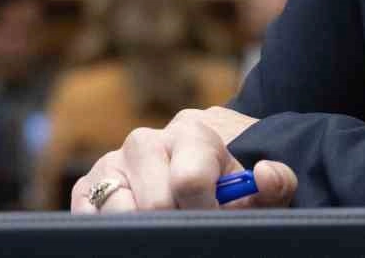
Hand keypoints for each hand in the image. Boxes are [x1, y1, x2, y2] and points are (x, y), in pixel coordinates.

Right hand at [71, 107, 296, 213]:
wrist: (198, 169)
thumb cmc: (229, 184)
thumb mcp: (261, 184)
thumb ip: (276, 182)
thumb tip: (264, 175)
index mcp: (189, 134)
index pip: (189, 181)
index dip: (205, 212)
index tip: (215, 220)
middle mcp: (145, 142)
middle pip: (153, 204)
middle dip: (177, 223)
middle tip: (192, 226)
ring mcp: (112, 163)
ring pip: (117, 213)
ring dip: (145, 228)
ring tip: (168, 225)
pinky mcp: (88, 185)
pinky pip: (87, 216)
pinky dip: (110, 231)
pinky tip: (137, 230)